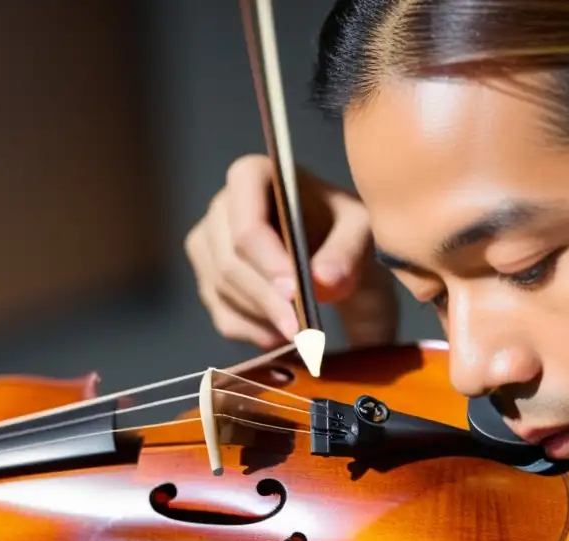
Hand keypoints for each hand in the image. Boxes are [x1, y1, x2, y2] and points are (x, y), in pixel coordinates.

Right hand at [185, 154, 397, 349]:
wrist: (335, 249)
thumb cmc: (343, 228)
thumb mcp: (360, 230)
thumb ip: (347, 251)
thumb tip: (325, 281)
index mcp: (252, 176)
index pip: (246, 224)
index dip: (266, 260)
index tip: (294, 292)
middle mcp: (221, 207)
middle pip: (229, 262)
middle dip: (266, 300)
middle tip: (302, 329)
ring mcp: (208, 245)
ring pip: (222, 292)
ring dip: (263, 319)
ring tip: (302, 333)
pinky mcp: (209, 281)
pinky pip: (223, 315)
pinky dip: (254, 333)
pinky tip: (285, 335)